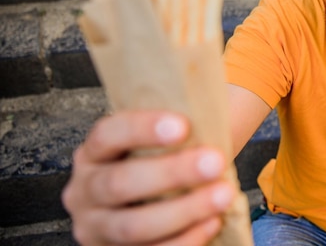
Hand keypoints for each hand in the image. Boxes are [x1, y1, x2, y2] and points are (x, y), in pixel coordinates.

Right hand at [62, 110, 233, 244]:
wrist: (158, 195)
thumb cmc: (162, 159)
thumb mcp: (157, 139)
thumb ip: (172, 127)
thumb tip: (206, 111)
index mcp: (93, 153)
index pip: (108, 135)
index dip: (142, 129)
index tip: (183, 125)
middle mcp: (84, 191)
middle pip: (119, 183)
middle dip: (170, 173)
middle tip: (215, 161)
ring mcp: (95, 228)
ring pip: (132, 226)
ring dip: (183, 211)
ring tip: (222, 195)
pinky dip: (183, 240)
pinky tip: (212, 222)